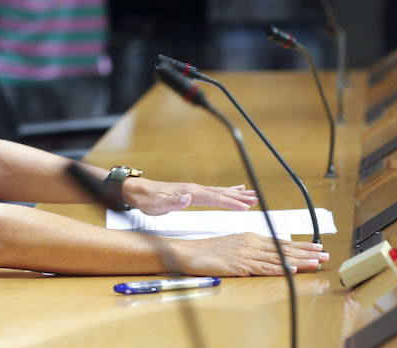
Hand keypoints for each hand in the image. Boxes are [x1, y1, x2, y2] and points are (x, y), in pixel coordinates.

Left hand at [123, 178, 256, 214]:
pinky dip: (227, 190)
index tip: (245, 207)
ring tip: (252, 194)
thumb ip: (173, 203)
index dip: (230, 203)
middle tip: (256, 199)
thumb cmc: (148, 200)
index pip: (214, 199)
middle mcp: (195, 189)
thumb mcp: (157, 205)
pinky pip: (214, 191)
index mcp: (190, 193)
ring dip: (236, 193)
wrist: (139, 191)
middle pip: (221, 193)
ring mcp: (194, 189)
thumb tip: (188, 199)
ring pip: (220, 191)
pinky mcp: (192, 191)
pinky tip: (235, 188)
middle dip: (239, 197)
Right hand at [177, 233, 328, 275]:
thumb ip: (252, 250)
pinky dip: (279, 268)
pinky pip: (263, 268)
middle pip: (285, 248)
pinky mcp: (240, 265)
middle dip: (307, 252)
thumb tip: (268, 255)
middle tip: (325, 254)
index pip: (282, 242)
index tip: (317, 248)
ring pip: (279, 257)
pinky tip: (291, 269)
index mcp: (251, 238)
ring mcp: (246, 254)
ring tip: (316, 262)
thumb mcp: (234, 246)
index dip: (301, 246)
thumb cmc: (209, 251)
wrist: (189, 252)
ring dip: (300, 260)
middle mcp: (252, 243)